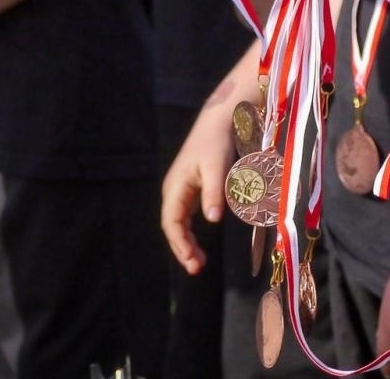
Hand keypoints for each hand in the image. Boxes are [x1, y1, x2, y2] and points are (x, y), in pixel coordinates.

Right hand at [161, 100, 237, 274]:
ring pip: (178, 223)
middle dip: (182, 248)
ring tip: (197, 262)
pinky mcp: (191, 189)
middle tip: (196, 268)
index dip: (179, 243)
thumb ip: (214, 193)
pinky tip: (197, 244)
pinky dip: (190, 232)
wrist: (218, 121)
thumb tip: (213, 221)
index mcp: (175, 187)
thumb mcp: (217, 167)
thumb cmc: (216, 142)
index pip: (171, 222)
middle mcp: (174, 191)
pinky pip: (185, 217)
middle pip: (172, 226)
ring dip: (185, 243)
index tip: (192, 260)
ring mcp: (181, 191)